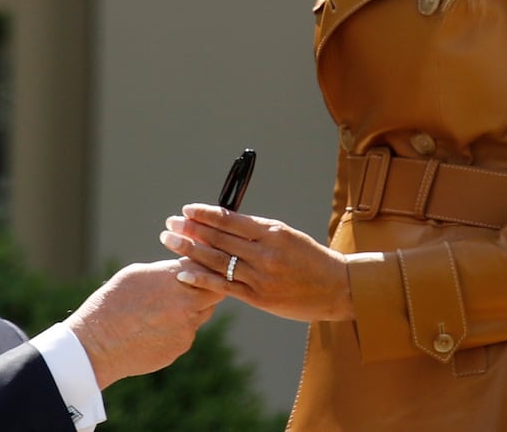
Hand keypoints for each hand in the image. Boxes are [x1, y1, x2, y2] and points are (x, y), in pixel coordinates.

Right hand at [64, 260, 223, 388]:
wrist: (99, 343)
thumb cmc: (113, 302)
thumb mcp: (136, 274)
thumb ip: (166, 271)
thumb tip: (184, 268)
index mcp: (174, 278)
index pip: (206, 265)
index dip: (204, 265)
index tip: (199, 264)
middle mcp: (186, 302)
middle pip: (215, 291)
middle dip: (207, 287)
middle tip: (193, 285)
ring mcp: (187, 327)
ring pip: (202, 313)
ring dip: (192, 308)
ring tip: (165, 308)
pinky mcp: (182, 345)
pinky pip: (188, 332)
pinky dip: (178, 328)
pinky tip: (155, 328)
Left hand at [160, 204, 356, 322]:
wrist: (337, 288)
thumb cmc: (309, 257)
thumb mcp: (285, 235)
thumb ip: (255, 230)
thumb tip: (221, 221)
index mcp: (272, 232)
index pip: (230, 219)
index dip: (205, 214)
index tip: (186, 210)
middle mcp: (265, 253)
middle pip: (219, 239)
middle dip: (190, 229)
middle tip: (169, 224)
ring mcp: (261, 276)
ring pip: (217, 260)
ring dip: (189, 249)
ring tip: (169, 241)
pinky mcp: (259, 298)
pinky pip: (224, 286)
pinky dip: (201, 278)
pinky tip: (182, 271)